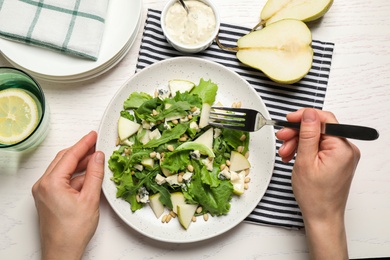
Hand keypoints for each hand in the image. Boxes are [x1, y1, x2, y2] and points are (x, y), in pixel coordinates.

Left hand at [32, 131, 104, 259]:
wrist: (62, 251)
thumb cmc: (73, 231)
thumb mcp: (90, 199)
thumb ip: (94, 174)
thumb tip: (98, 156)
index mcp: (51, 183)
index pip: (69, 156)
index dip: (84, 143)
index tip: (94, 135)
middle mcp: (43, 185)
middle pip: (64, 160)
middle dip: (81, 151)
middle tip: (96, 143)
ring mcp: (44, 191)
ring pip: (63, 169)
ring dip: (79, 164)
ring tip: (96, 159)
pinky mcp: (48, 198)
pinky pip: (62, 180)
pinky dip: (75, 176)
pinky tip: (88, 174)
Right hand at [276, 108, 359, 258]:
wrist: (321, 216)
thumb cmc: (314, 196)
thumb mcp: (305, 161)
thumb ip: (308, 135)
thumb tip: (309, 114)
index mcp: (342, 148)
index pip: (325, 119)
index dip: (304, 117)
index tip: (288, 120)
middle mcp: (346, 149)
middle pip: (319, 129)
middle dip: (297, 133)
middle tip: (282, 139)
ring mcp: (342, 155)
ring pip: (317, 138)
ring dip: (298, 143)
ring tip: (285, 154)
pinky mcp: (337, 160)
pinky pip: (319, 147)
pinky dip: (305, 150)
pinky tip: (293, 157)